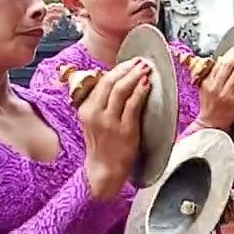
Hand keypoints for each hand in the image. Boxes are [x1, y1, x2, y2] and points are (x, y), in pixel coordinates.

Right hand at [79, 58, 150, 198]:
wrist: (104, 171)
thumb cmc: (103, 145)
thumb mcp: (94, 121)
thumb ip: (101, 103)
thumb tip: (117, 81)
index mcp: (86, 109)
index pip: (101, 82)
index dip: (117, 69)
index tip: (129, 62)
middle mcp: (95, 113)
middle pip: (110, 82)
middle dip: (127, 68)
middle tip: (141, 62)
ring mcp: (109, 122)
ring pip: (121, 90)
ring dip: (135, 76)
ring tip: (146, 69)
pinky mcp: (124, 130)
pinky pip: (133, 105)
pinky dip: (141, 92)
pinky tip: (147, 85)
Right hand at [195, 45, 233, 130]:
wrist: (211, 124)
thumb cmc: (209, 106)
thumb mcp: (205, 88)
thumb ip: (212, 74)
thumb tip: (221, 60)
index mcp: (208, 82)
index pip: (219, 64)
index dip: (229, 54)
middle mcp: (216, 86)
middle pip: (228, 66)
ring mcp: (226, 93)